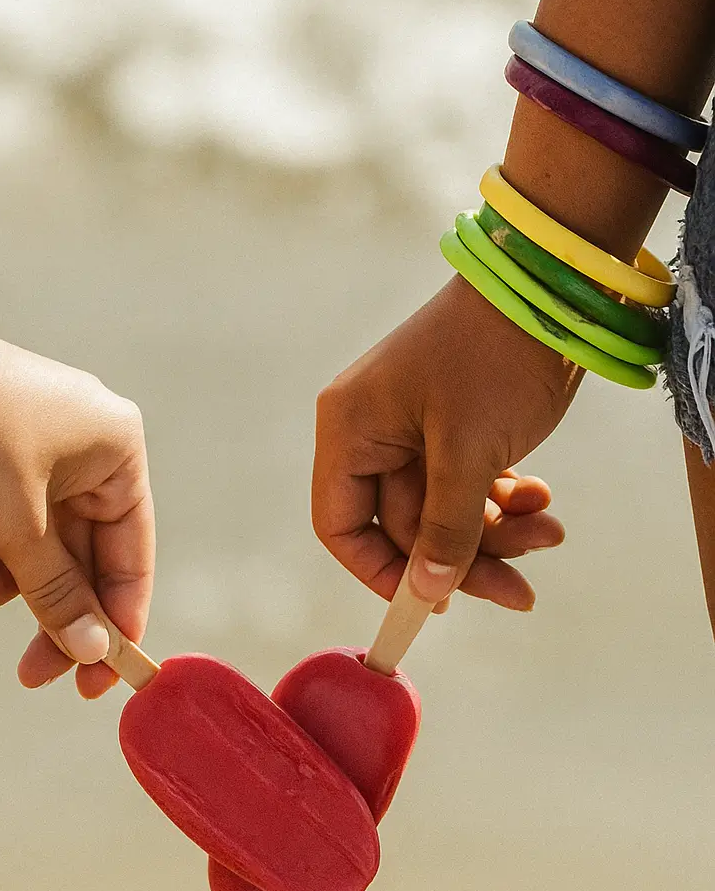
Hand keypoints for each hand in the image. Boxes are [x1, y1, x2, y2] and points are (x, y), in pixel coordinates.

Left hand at [0, 337, 153, 698]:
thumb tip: (95, 651)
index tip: (98, 679)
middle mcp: (85, 458)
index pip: (131, 555)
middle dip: (40, 609)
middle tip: (31, 675)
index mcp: (116, 458)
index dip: (117, 620)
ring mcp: (36, 461)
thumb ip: (57, 591)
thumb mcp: (18, 522)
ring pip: (28, 550)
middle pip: (77, 561)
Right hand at [312, 274, 580, 609]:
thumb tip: (430, 594)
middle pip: (403, 526)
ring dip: (496, 532)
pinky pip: (467, 484)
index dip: (380, 570)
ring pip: (443, 510)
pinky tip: (542, 498)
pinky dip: (504, 500)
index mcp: (350, 431)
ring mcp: (414, 429)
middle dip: (465, 556)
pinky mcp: (453, 427)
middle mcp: (373, 433)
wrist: (550, 288)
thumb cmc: (494, 358)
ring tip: (550, 533)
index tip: (431, 603)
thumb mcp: (468, 453)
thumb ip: (446, 529)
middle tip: (520, 589)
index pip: (340, 523)